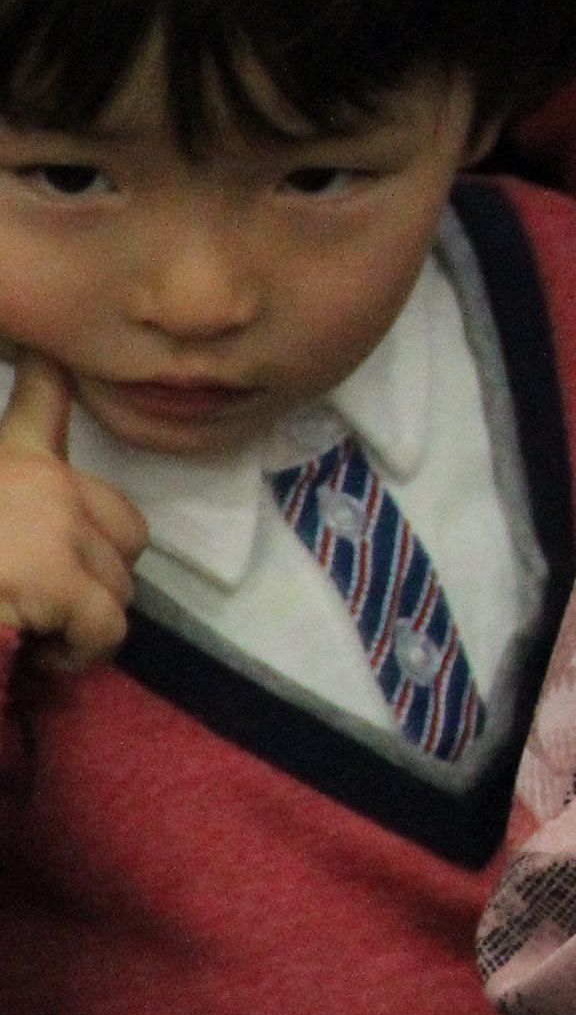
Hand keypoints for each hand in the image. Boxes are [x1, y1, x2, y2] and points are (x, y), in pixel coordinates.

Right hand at [0, 355, 148, 675]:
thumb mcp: (2, 525)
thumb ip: (16, 511)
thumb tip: (30, 540)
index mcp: (9, 464)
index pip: (43, 400)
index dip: (50, 379)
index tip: (49, 357)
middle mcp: (41, 481)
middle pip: (125, 527)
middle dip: (100, 575)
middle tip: (46, 604)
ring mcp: (56, 524)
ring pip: (120, 583)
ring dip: (84, 622)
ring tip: (26, 630)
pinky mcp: (59, 576)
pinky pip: (108, 626)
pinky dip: (81, 654)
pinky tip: (36, 657)